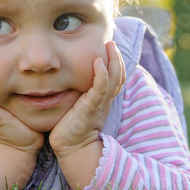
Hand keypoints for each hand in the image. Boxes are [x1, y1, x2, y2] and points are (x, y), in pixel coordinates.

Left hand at [49, 41, 123, 158]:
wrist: (71, 148)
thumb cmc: (70, 128)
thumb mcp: (77, 106)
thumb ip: (80, 94)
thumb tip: (70, 78)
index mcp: (103, 100)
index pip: (115, 78)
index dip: (115, 63)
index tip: (110, 48)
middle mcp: (105, 101)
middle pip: (119, 76)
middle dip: (117, 58)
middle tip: (111, 42)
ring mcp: (100, 104)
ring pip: (114, 79)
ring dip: (113, 60)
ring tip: (110, 45)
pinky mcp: (91, 108)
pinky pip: (100, 88)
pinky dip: (102, 74)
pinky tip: (98, 62)